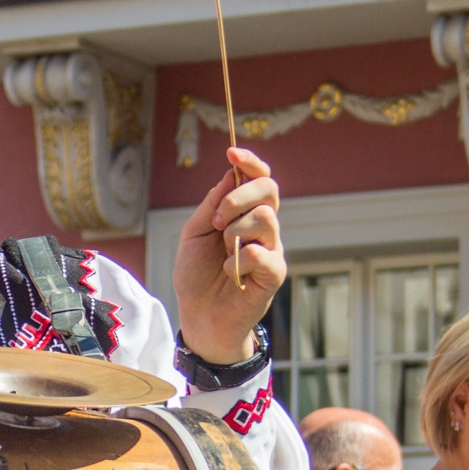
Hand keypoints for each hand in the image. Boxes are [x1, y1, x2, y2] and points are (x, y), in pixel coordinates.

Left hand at [173, 147, 284, 364]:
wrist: (199, 315)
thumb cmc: (196, 275)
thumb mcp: (194, 232)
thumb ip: (212, 203)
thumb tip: (230, 174)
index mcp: (244, 212)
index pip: (259, 178)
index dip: (250, 163)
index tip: (232, 154)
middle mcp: (263, 226)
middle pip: (268, 189)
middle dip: (238, 197)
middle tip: (217, 220)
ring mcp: (271, 248)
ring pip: (265, 218)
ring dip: (235, 232)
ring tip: (224, 252)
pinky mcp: (274, 273)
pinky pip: (262, 253)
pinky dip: (238, 262)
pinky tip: (231, 275)